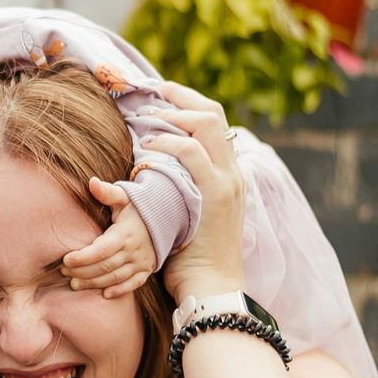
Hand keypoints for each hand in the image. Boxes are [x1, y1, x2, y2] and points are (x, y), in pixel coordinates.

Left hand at [61, 187, 159, 298]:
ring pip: (116, 277)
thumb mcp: (124, 196)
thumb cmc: (136, 207)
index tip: (65, 259)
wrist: (165, 217)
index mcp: (125, 233)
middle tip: (64, 272)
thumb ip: (107, 192)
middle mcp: (134, 250)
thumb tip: (91, 182)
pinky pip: (134, 284)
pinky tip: (105, 295)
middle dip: (82, 272)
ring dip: (95, 283)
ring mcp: (141, 262)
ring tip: (74, 284)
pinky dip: (120, 291)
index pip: (102, 250)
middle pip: (105, 266)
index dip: (83, 257)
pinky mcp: (146, 270)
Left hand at [145, 83, 245, 299]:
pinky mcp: (216, 194)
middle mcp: (232, 172)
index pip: (215, 122)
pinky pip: (194, 153)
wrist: (212, 287)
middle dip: (180, 96)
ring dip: (172, 114)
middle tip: (151, 91)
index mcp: (229, 174)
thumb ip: (181, 190)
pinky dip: (170, 142)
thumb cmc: (193, 257)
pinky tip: (148, 147)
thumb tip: (156, 174)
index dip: (187, 103)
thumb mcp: (191, 215)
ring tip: (145, 118)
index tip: (161, 95)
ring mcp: (227, 181)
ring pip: (207, 124)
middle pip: (213, 113)